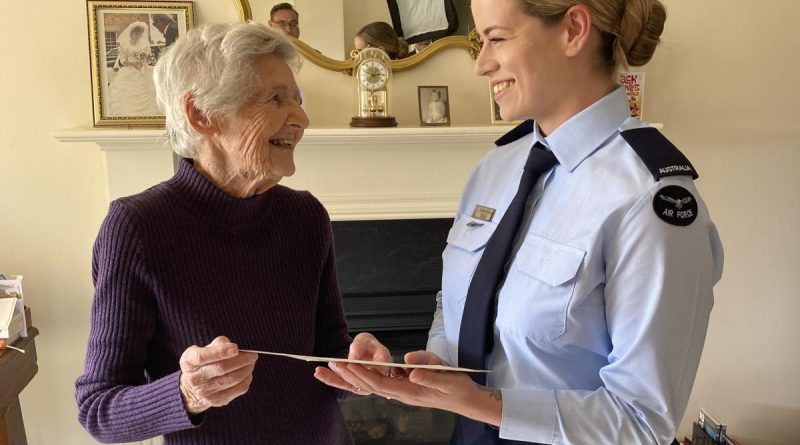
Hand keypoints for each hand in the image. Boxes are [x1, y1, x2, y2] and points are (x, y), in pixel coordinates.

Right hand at [178, 336, 257, 414]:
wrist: (194, 388)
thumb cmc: (204, 362)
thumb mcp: (203, 349)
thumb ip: (218, 344)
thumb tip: (231, 347)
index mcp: (188, 362)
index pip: (202, 357)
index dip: (220, 352)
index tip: (236, 348)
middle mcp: (194, 379)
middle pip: (221, 368)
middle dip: (241, 359)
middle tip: (252, 354)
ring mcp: (205, 392)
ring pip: (233, 378)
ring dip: (247, 368)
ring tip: (251, 361)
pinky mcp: (217, 400)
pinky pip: (238, 389)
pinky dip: (247, 378)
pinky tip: (247, 372)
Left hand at [313, 332, 393, 395]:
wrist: (365, 348)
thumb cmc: (368, 344)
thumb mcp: (367, 341)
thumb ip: (361, 348)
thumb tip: (353, 359)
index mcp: (383, 369)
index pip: (372, 375)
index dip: (360, 371)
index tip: (348, 364)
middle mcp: (374, 381)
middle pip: (359, 381)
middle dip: (344, 373)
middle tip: (333, 363)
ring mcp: (363, 386)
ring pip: (347, 384)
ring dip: (332, 378)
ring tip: (319, 371)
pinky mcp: (353, 385)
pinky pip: (341, 383)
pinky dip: (329, 379)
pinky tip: (319, 374)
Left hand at [319, 349, 501, 425]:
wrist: (466, 400)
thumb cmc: (457, 387)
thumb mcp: (447, 375)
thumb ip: (429, 369)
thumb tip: (408, 364)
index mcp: (410, 390)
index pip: (380, 382)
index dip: (361, 373)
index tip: (345, 364)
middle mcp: (401, 394)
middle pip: (369, 386)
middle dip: (347, 376)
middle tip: (327, 365)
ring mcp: (402, 392)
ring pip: (371, 386)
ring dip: (350, 378)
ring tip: (331, 370)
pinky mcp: (404, 388)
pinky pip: (378, 384)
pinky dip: (363, 379)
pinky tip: (352, 374)